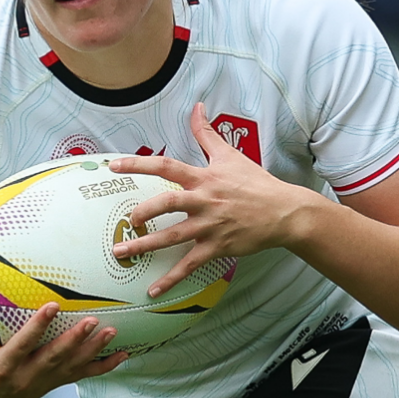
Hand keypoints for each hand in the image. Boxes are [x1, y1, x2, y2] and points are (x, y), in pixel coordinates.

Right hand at [0, 296, 123, 397]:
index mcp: (2, 368)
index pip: (22, 346)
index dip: (38, 328)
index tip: (53, 306)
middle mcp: (26, 378)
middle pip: (54, 358)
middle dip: (74, 341)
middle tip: (94, 321)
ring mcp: (42, 384)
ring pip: (72, 367)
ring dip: (94, 351)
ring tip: (113, 332)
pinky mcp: (53, 385)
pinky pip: (81, 376)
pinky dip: (103, 367)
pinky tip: (124, 355)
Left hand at [109, 102, 330, 296]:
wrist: (285, 212)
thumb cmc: (256, 183)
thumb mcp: (230, 155)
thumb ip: (207, 133)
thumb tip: (197, 107)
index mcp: (204, 178)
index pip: (166, 167)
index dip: (139, 165)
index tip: (114, 166)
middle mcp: (204, 201)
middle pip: (166, 204)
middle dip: (142, 212)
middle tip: (127, 219)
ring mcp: (210, 226)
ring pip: (172, 237)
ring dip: (144, 245)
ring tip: (121, 252)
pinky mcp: (217, 246)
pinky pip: (189, 265)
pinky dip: (171, 278)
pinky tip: (153, 290)